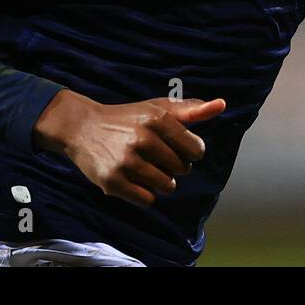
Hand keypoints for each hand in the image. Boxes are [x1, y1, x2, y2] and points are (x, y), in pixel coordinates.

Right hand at [33, 90, 225, 207]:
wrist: (82, 127)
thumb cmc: (127, 118)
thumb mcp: (157, 108)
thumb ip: (191, 110)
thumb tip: (222, 104)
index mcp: (157, 119)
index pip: (196, 150)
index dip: (189, 152)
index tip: (176, 148)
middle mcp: (143, 139)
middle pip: (182, 170)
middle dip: (173, 167)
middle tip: (154, 156)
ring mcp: (127, 161)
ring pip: (166, 187)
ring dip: (160, 182)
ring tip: (143, 167)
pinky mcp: (113, 182)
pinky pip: (147, 200)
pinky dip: (143, 193)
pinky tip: (132, 178)